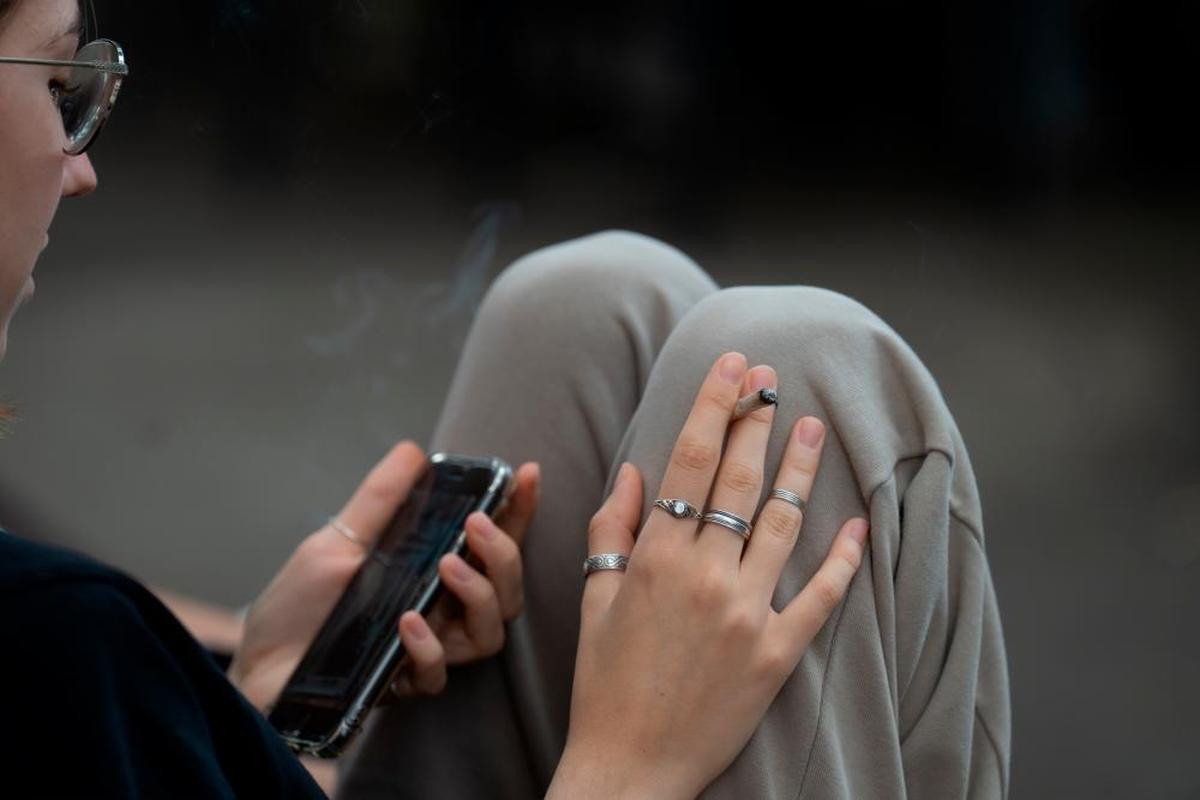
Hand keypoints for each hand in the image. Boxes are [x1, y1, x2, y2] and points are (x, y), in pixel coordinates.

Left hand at [228, 441, 538, 711]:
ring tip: (446, 567)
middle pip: (507, 591)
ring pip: (489, 634)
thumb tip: (412, 450)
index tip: (527, 475)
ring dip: (478, 595)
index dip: (518, 511)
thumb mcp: (337, 541)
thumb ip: (379, 501)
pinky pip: (439, 672)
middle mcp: (440, 611)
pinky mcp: (402, 683)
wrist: (252, 664)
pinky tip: (407, 623)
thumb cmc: (297, 605)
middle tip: (476, 526)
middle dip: (505, 554)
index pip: (490, 542)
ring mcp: (426, 649)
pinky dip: (430, 646)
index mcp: (431, 572)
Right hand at [547, 354, 868, 799]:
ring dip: (800, 469)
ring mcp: (746, 614)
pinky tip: (858, 524)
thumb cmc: (604, 683)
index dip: (714, 406)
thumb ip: (612, 530)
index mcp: (654, 559)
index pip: (689, 462)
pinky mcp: (777, 654)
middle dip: (757, 420)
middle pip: (738, 479)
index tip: (733, 367)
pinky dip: (843, 559)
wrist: (630, 767)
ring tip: (813, 427)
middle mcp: (703, 576)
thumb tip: (633, 472)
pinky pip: (819, 596)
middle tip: (773, 378)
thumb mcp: (594, 600)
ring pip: (783, 523)